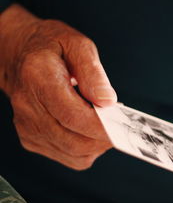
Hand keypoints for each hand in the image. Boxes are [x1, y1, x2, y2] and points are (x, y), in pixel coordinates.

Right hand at [0, 4, 116, 169]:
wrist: (20, 55)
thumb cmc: (51, 48)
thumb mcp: (78, 45)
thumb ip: (93, 73)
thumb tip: (108, 101)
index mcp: (38, 78)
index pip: (73, 116)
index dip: (101, 126)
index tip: (122, 124)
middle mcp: (28, 106)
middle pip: (74, 141)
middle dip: (104, 138)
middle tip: (120, 125)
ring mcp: (28, 126)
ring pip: (74, 154)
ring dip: (97, 145)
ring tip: (105, 124)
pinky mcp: (32, 139)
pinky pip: (69, 157)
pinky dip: (87, 149)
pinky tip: (90, 131)